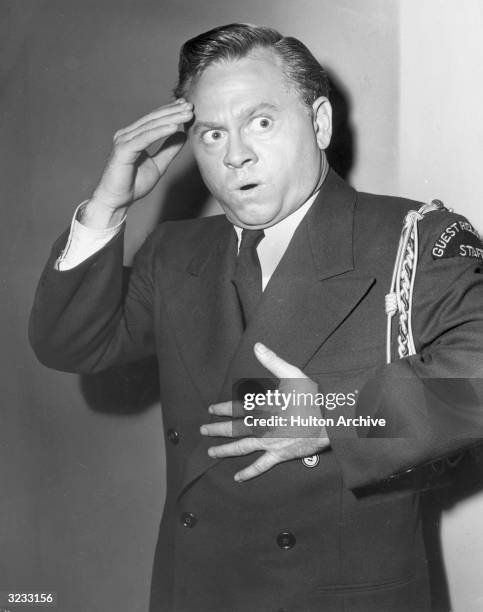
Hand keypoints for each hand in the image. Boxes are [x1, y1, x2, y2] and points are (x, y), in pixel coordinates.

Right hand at [83, 99, 192, 226]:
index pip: (154, 120)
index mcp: (133, 136)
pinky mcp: (123, 150)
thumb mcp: (158, 165)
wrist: (117, 201)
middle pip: (153, 119)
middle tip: (190, 105)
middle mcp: (126, 135)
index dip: (170, 112)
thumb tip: (182, 135)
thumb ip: (168, 150)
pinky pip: (144, 139)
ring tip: (186, 115)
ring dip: (170, 119)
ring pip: (150, 126)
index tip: (187, 107)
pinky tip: (174, 127)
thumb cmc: (133, 184)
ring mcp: (123, 141)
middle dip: (173, 111)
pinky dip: (160, 132)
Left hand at [200, 343, 330, 481]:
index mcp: (264, 406)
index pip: (238, 408)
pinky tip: (238, 478)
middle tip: (203, 430)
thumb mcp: (293, 374)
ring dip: (225, 450)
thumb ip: (273, 361)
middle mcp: (263, 425)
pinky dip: (249, 472)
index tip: (212, 409)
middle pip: (235, 428)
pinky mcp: (280, 454)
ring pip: (242, 447)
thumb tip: (257, 346)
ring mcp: (270, 442)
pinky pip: (261, 465)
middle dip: (217, 429)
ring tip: (211, 452)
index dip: (223, 409)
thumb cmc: (313, 398)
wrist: (330, 421)